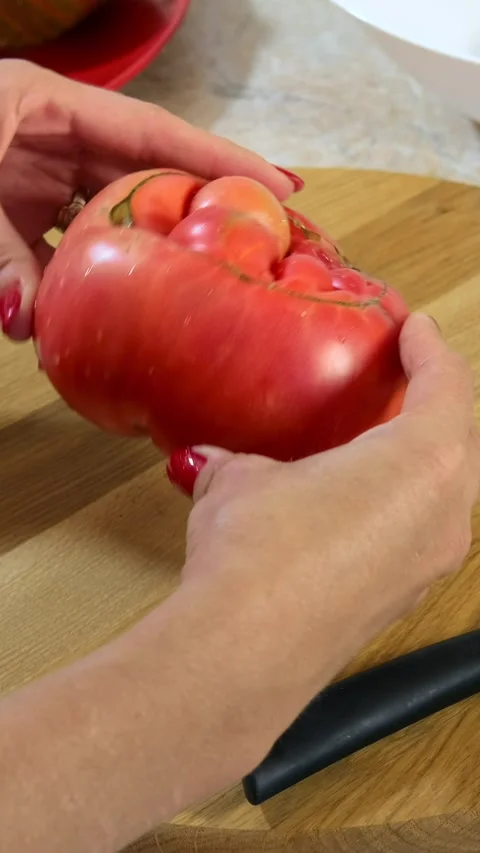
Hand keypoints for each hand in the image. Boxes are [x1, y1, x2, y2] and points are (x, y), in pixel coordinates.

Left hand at [0, 59, 295, 340]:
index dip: (221, 162)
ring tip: (208, 287)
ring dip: (153, 257)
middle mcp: (56, 143)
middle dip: (203, 211)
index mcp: (48, 109)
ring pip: (117, 220)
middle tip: (264, 247)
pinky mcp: (22, 218)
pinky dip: (94, 283)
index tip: (284, 189)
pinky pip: (75, 250)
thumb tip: (25, 321)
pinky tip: (121, 313)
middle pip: (150, 177)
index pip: (154, 134)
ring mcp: (40, 182)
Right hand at [167, 313, 479, 734]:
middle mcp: (445, 517)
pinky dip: (401, 507)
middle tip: (404, 381)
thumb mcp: (239, 481)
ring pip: (447, 494)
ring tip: (379, 443)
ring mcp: (430, 567)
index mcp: (423, 464)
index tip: (415, 328)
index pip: (448, 386)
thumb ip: (238, 462)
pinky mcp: (403, 601)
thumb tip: (214, 461)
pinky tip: (354, 506)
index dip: (432, 349)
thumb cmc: (256, 549)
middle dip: (436, 404)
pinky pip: (421, 535)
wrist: (243, 651)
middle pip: (462, 442)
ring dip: (421, 461)